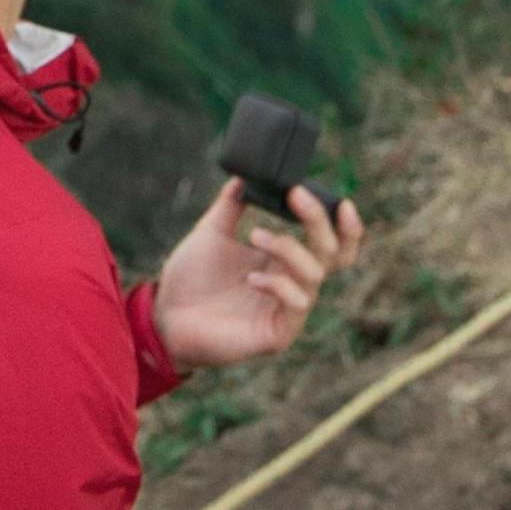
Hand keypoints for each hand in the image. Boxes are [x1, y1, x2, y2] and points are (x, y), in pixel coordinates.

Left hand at [151, 175, 357, 374]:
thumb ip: (230, 205)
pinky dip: (278, 283)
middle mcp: (292, 284)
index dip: (346, 227)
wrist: (164, 315)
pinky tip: (251, 279)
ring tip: (254, 235)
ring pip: (315, 274)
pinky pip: (297, 304)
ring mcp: (287, 311)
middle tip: (296, 195)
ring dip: (287, 247)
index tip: (342, 201)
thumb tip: (243, 175)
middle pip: (333, 253)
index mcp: (283, 261)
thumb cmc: (189, 279)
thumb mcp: (211, 233)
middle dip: (319, 221)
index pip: (332, 245)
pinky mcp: (278, 334)